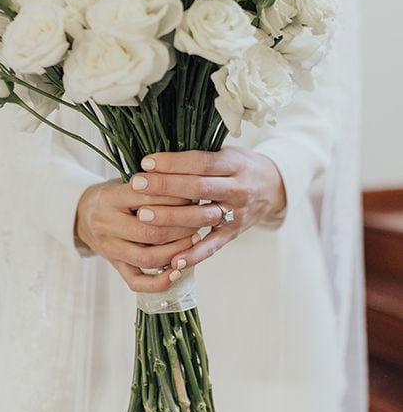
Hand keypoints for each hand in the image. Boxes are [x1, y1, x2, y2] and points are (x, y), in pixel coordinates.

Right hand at [76, 179, 198, 291]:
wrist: (82, 214)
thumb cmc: (115, 196)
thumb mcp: (127, 182)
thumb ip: (153, 186)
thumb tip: (193, 190)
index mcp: (111, 197)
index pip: (149, 198)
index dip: (177, 199)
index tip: (196, 196)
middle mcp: (107, 224)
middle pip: (151, 232)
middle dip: (182, 228)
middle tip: (200, 221)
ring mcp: (110, 248)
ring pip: (147, 258)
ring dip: (176, 252)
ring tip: (194, 241)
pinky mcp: (114, 266)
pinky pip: (137, 282)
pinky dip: (159, 282)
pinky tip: (178, 272)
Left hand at [130, 147, 285, 277]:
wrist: (274, 187)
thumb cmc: (239, 166)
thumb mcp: (226, 151)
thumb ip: (199, 155)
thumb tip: (158, 157)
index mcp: (234, 163)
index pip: (201, 162)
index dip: (173, 163)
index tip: (146, 163)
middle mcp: (238, 188)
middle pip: (198, 187)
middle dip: (165, 186)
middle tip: (136, 185)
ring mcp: (237, 213)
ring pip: (202, 217)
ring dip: (171, 217)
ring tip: (142, 215)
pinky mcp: (234, 233)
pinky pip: (213, 246)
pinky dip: (194, 254)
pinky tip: (173, 260)